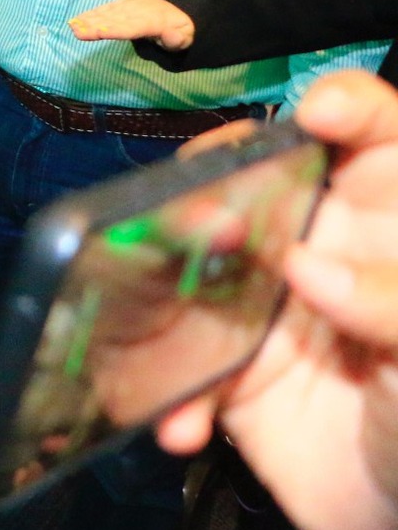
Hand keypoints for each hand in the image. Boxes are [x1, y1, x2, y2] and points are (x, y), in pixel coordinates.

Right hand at [67, 0, 197, 50]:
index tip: (99, 32)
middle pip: (114, 19)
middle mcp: (139, 10)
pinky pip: (107, 8)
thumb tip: (173, 37)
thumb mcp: (187, 36)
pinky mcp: (124, 3)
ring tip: (73, 25)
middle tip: (76, 30)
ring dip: (89, 18)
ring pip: (108, 12)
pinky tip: (80, 18)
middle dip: (95, 24)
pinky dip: (92, 13)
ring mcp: (130, 5)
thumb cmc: (183, 28)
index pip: (132, 26)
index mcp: (154, 20)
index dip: (115, 29)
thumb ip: (178, 38)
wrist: (182, 6)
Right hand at [153, 70, 397, 529]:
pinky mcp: (226, 369)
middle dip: (214, 182)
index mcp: (389, 230)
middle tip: (205, 221)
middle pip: (255, 180)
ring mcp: (268, 308)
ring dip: (161, 276)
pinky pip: (172, 360)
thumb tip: (308, 267)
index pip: (376, 141)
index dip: (349, 109)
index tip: (319, 115)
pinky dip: (162, 389)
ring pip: (194, 258)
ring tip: (156, 307)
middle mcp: (323, 253)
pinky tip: (182, 420)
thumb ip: (391, 304)